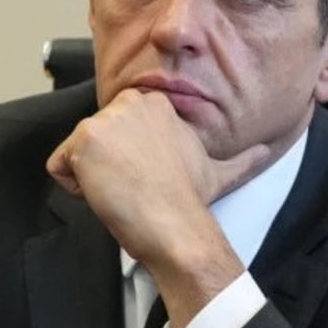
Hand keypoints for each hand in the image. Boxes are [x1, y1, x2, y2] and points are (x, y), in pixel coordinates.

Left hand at [45, 90, 272, 327]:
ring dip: (91, 180)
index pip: (114, 133)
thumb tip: (269, 152)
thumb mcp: (218, 170)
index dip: (126, 163)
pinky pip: (58, 167)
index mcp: (153, 103)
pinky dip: (74, 188)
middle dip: (106, 169)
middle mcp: (128, 102)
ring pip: (74, 154)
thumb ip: (242, 158)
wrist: (176, 225)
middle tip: (135, 187)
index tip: (148, 178)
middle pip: (92, 142)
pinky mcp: (83, 140)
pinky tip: (106, 194)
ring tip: (123, 191)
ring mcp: (104, 119)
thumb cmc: (190, 201)